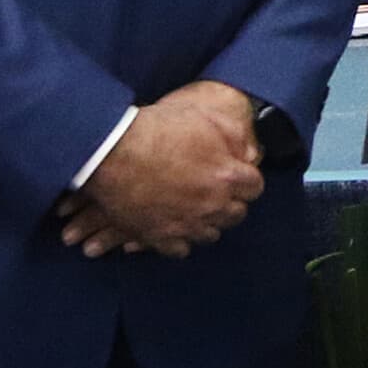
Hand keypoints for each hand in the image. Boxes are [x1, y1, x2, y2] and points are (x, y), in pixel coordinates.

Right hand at [57, 79, 261, 258]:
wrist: (112, 151)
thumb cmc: (157, 129)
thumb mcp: (204, 118)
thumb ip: (234, 137)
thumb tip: (247, 152)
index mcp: (227, 177)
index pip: (255, 188)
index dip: (245, 179)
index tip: (234, 174)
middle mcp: (212, 206)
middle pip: (236, 214)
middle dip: (229, 201)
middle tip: (214, 189)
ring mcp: (186, 225)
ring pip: (210, 234)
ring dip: (207, 221)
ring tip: (194, 207)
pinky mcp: (160, 237)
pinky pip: (180, 249)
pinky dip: (179, 238)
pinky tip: (174, 224)